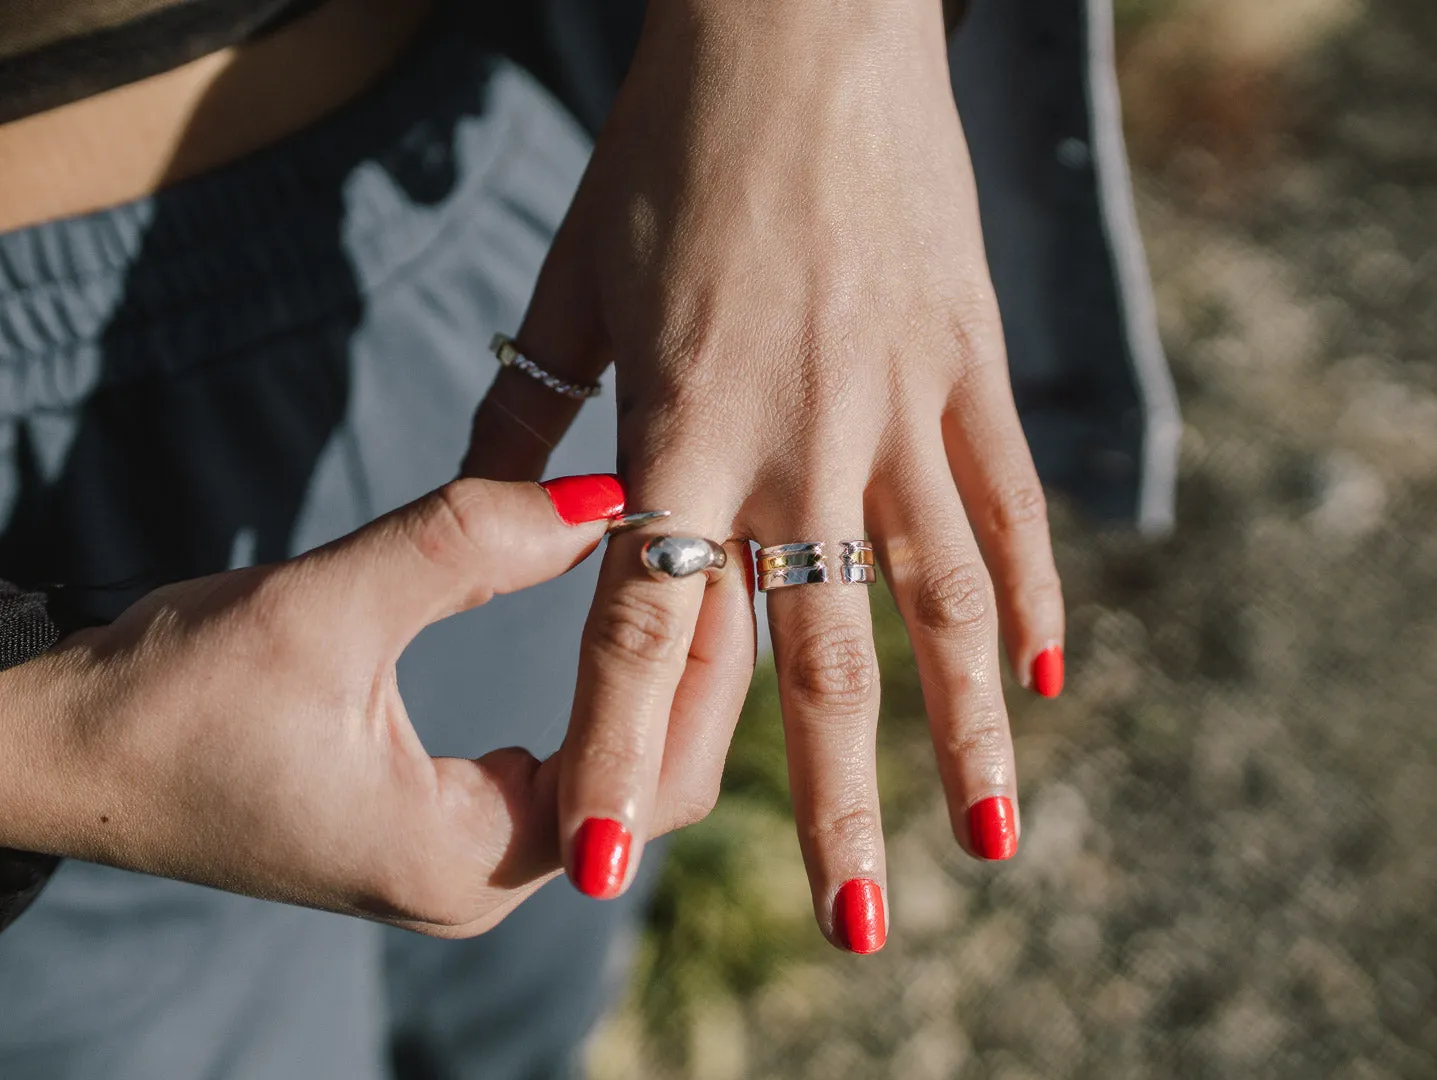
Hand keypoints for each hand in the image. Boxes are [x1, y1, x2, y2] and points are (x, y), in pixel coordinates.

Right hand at [0, 474, 754, 935]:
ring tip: (688, 571)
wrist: (66, 752)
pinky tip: (620, 614)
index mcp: (463, 859)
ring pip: (609, 775)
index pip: (649, 781)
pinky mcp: (434, 821)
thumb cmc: (170, 697)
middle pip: (647, 787)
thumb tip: (607, 495)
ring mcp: (458, 856)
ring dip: (650, 678)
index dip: (703, 669)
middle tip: (725, 553)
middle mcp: (478, 879)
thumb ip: (466, 545)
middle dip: (693, 674)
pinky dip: (598, 691)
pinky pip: (558, 764)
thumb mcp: (323, 607)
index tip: (724, 559)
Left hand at [466, 1, 1063, 950]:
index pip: (647, 627)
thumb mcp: (578, 274)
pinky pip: (1008, 501)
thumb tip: (498, 506)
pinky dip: (1030, 597)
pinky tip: (1044, 684)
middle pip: (817, 657)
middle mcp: (801, 444)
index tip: (612, 864)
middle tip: (853, 931)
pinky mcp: (968, 366)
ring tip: (986, 847)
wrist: (804, 20)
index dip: (625, 753)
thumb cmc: (671, 143)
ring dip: (964, 737)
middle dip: (828, 807)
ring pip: (940, 603)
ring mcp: (902, 409)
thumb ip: (533, 408)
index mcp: (683, 426)